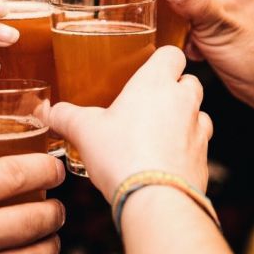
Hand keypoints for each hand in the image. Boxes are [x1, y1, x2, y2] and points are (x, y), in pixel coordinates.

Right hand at [48, 46, 211, 198]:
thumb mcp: (84, 131)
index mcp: (156, 83)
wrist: (155, 199)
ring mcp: (197, 130)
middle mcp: (183, 101)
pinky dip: (186, 149)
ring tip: (158, 134)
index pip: (172, 54)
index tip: (150, 68)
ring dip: (184, 119)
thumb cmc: (121, 155)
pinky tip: (165, 161)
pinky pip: (199, 146)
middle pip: (190, 81)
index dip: (162, 59)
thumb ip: (66, 116)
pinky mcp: (203, 158)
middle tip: (149, 104)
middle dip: (175, 89)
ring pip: (199, 113)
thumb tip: (50, 112)